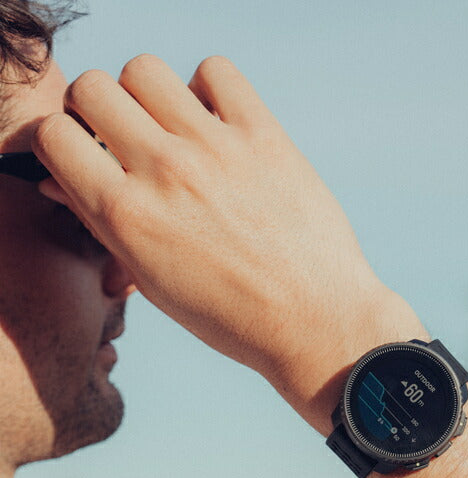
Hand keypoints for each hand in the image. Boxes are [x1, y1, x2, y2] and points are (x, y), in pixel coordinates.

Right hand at [33, 55, 425, 430]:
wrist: (314, 319)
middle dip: (97, 108)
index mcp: (128, 217)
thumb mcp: (155, 284)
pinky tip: (218, 124)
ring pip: (145, 70)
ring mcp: (216, 149)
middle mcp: (165, 173)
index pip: (54, 135)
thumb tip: (63, 180)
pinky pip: (217, 72)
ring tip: (171, 128)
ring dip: (147, 94)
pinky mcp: (264, 137)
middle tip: (124, 136)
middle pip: (93, 88)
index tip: (86, 151)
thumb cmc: (234, 314)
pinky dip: (207, 88)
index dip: (62, 139)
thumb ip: (105, 224)